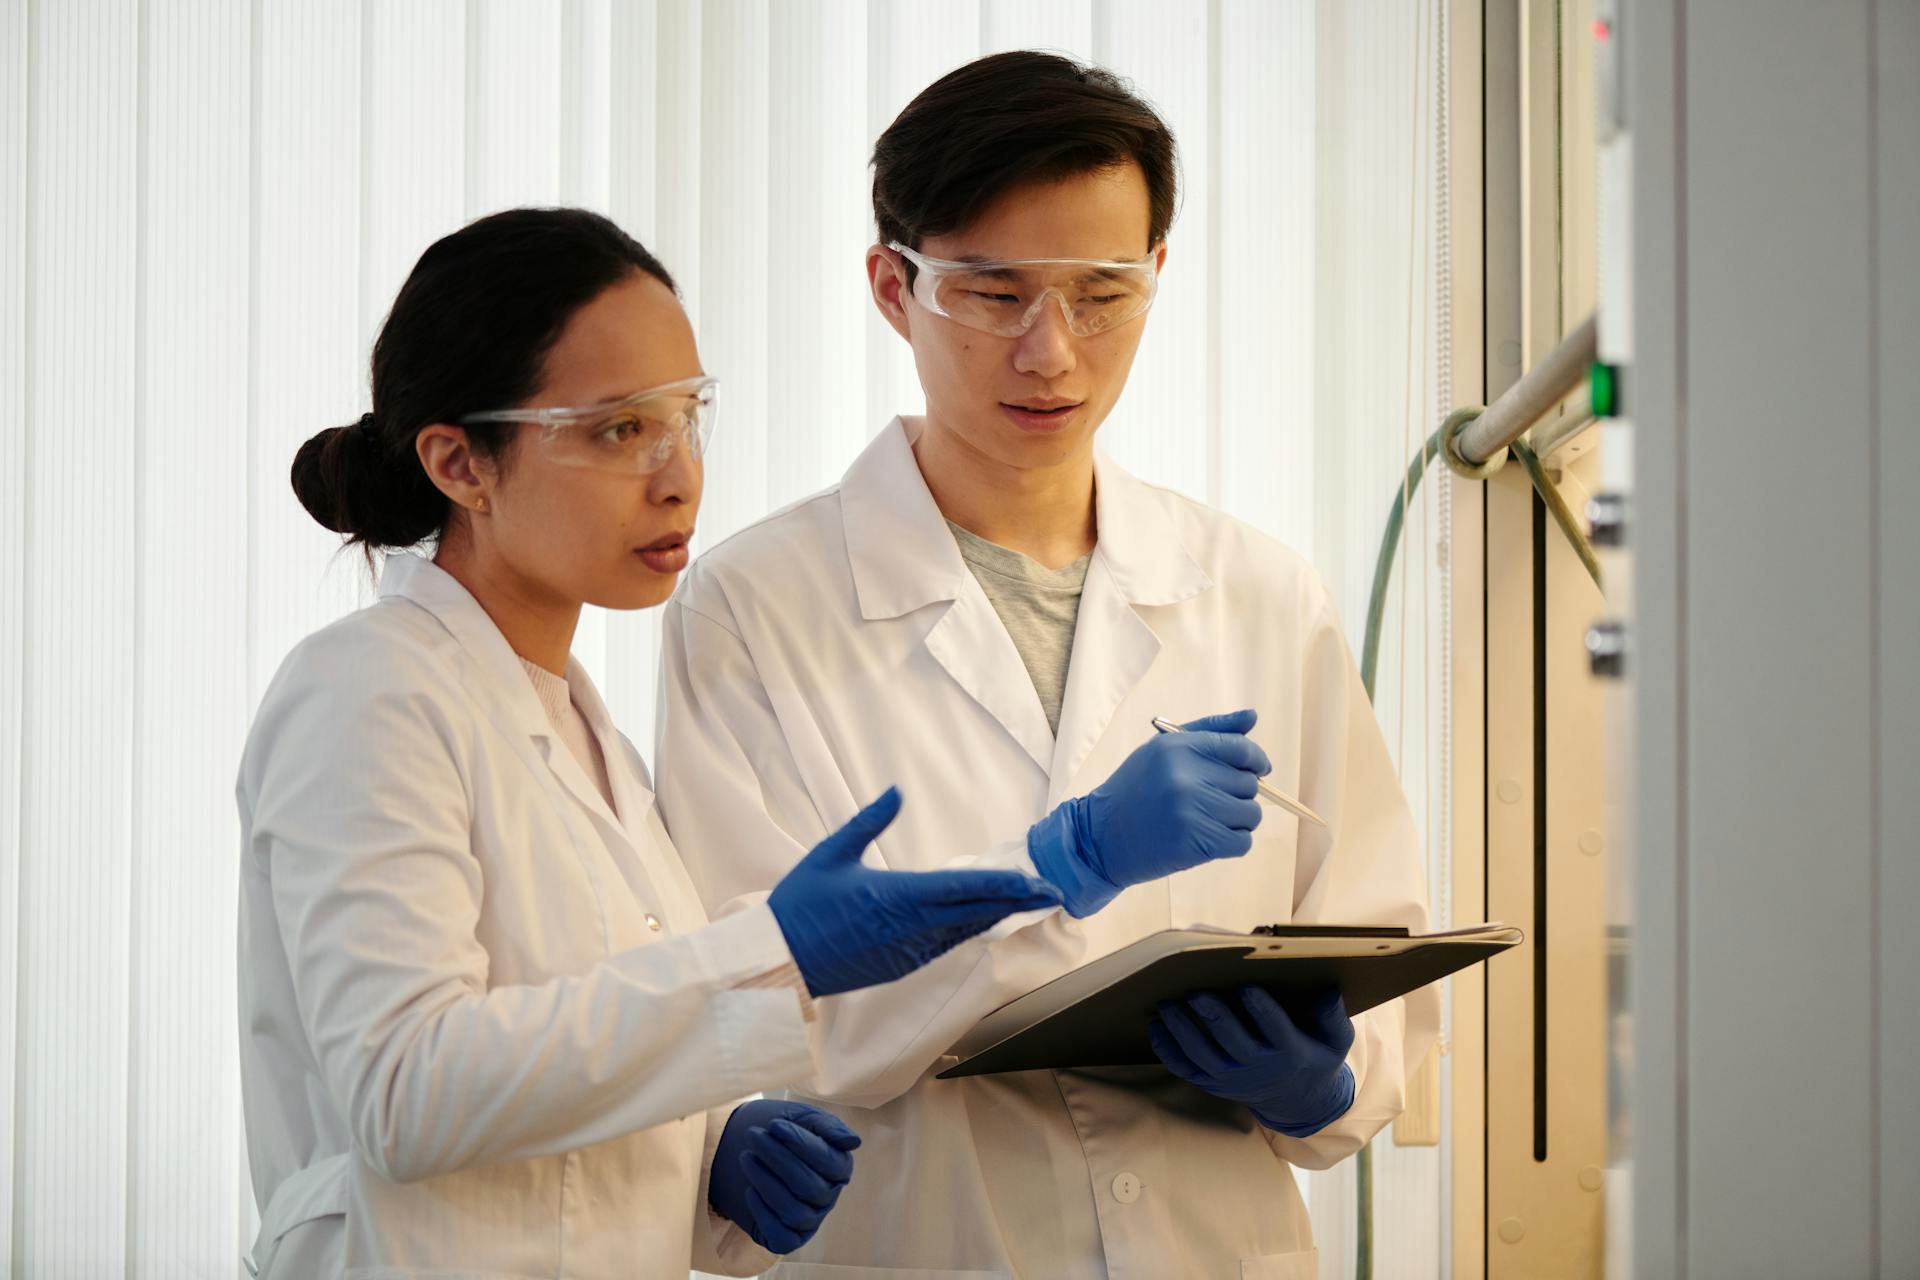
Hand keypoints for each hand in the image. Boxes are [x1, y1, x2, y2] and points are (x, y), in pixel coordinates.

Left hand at [708, 1099, 859, 1253]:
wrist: (753, 1148)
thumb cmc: (784, 1131)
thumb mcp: (804, 1119)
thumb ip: (828, 1127)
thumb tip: (853, 1143)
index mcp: (839, 1168)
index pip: (830, 1162)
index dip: (801, 1143)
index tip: (774, 1125)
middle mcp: (828, 1197)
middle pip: (810, 1187)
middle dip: (778, 1158)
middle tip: (753, 1136)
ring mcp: (809, 1220)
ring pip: (795, 1212)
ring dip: (766, 1182)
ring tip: (746, 1157)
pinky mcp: (788, 1237)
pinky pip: (782, 1237)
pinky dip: (764, 1214)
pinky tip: (750, 1190)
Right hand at [769, 788, 1063, 996]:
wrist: (778, 962)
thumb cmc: (800, 904)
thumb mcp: (832, 853)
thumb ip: (868, 822)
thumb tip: (897, 791)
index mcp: (896, 895)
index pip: (963, 889)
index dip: (1003, 885)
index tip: (1034, 880)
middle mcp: (910, 927)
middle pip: (975, 913)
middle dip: (1015, 902)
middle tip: (1051, 892)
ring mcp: (907, 951)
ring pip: (963, 931)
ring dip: (995, 917)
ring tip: (1026, 902)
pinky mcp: (899, 966)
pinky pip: (942, 946)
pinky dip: (967, 931)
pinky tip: (982, 921)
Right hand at [1026, 709, 1270, 915]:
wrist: (1101, 837)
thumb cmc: (1136, 789)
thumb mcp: (1163, 750)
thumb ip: (1210, 731)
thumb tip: (1253, 716)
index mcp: (1179, 746)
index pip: (1242, 748)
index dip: (1257, 761)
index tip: (1258, 771)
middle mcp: (1186, 775)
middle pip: (1249, 785)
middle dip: (1238, 795)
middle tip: (1211, 803)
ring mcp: (1192, 809)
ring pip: (1251, 815)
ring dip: (1237, 822)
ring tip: (1208, 822)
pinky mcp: (1196, 842)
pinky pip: (1243, 843)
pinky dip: (1232, 844)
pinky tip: (1208, 840)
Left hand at [1148, 986, 1356, 1136]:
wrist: (1298, 1101)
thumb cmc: (1315, 1056)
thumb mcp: (1336, 1040)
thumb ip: (1333, 1016)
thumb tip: (1327, 991)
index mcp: (1290, 1053)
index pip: (1275, 1029)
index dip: (1261, 1009)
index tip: (1248, 987)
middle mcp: (1258, 1068)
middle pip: (1233, 1041)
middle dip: (1214, 1016)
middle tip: (1196, 991)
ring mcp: (1232, 1079)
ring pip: (1203, 1055)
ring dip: (1183, 1030)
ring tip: (1167, 1005)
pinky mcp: (1214, 1084)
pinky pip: (1187, 1069)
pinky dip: (1169, 1051)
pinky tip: (1156, 1028)